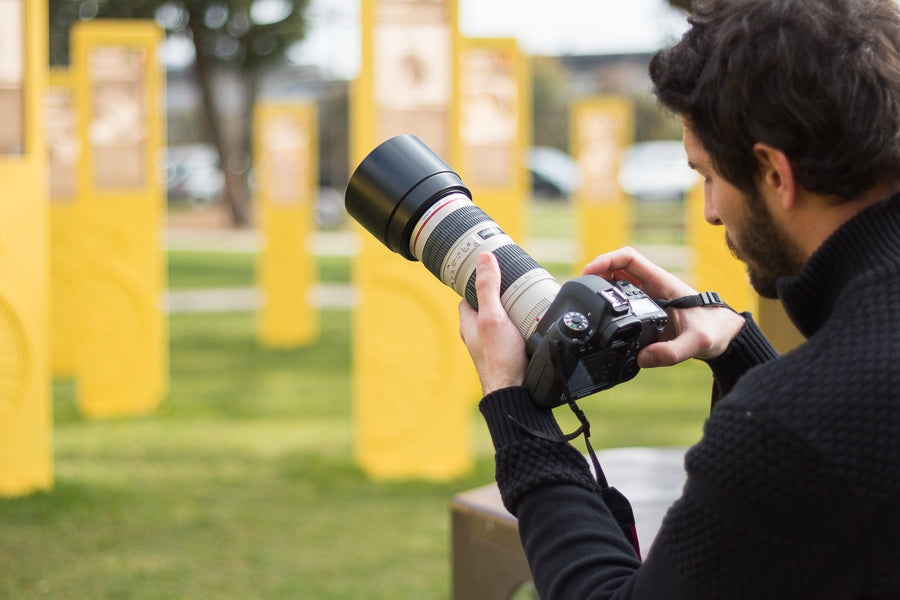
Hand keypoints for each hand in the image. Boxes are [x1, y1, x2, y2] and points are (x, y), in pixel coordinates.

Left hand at [458, 252, 528, 393]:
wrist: (516, 393)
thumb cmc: (499, 359)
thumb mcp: (493, 316)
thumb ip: (487, 288)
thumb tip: (484, 258)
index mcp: (469, 323)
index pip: (469, 294)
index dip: (478, 281)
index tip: (491, 270)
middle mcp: (480, 334)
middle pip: (490, 305)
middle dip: (503, 294)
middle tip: (518, 284)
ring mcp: (495, 345)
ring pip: (504, 319)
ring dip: (516, 310)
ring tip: (531, 299)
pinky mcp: (510, 353)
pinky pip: (516, 332)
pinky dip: (525, 324)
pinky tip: (537, 322)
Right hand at [582, 247, 745, 367]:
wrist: (725, 336)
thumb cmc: (715, 331)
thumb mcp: (697, 343)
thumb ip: (672, 352)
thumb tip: (643, 358)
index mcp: (663, 283)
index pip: (630, 259)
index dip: (607, 260)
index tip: (589, 272)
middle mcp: (653, 286)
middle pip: (617, 269)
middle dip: (596, 274)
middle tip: (580, 290)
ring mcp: (649, 297)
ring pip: (617, 282)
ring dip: (599, 287)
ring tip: (583, 300)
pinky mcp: (646, 309)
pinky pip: (622, 298)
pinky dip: (607, 301)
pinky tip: (599, 314)